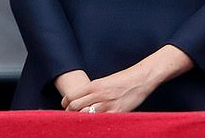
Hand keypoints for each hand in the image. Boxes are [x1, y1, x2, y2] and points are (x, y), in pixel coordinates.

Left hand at [60, 45, 192, 112]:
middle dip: (70, 113)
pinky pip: (102, 121)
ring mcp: (107, 104)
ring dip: (81, 120)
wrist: (139, 79)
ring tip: (79, 123)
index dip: (65, 103)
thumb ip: (93, 90)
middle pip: (76, 107)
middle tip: (69, 117)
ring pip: (86, 115)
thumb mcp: (104, 81)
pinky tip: (94, 126)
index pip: (72, 96)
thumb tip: (83, 99)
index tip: (65, 107)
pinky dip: (96, 124)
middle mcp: (98, 95)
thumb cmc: (122, 80)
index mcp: (93, 85)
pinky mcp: (117, 112)